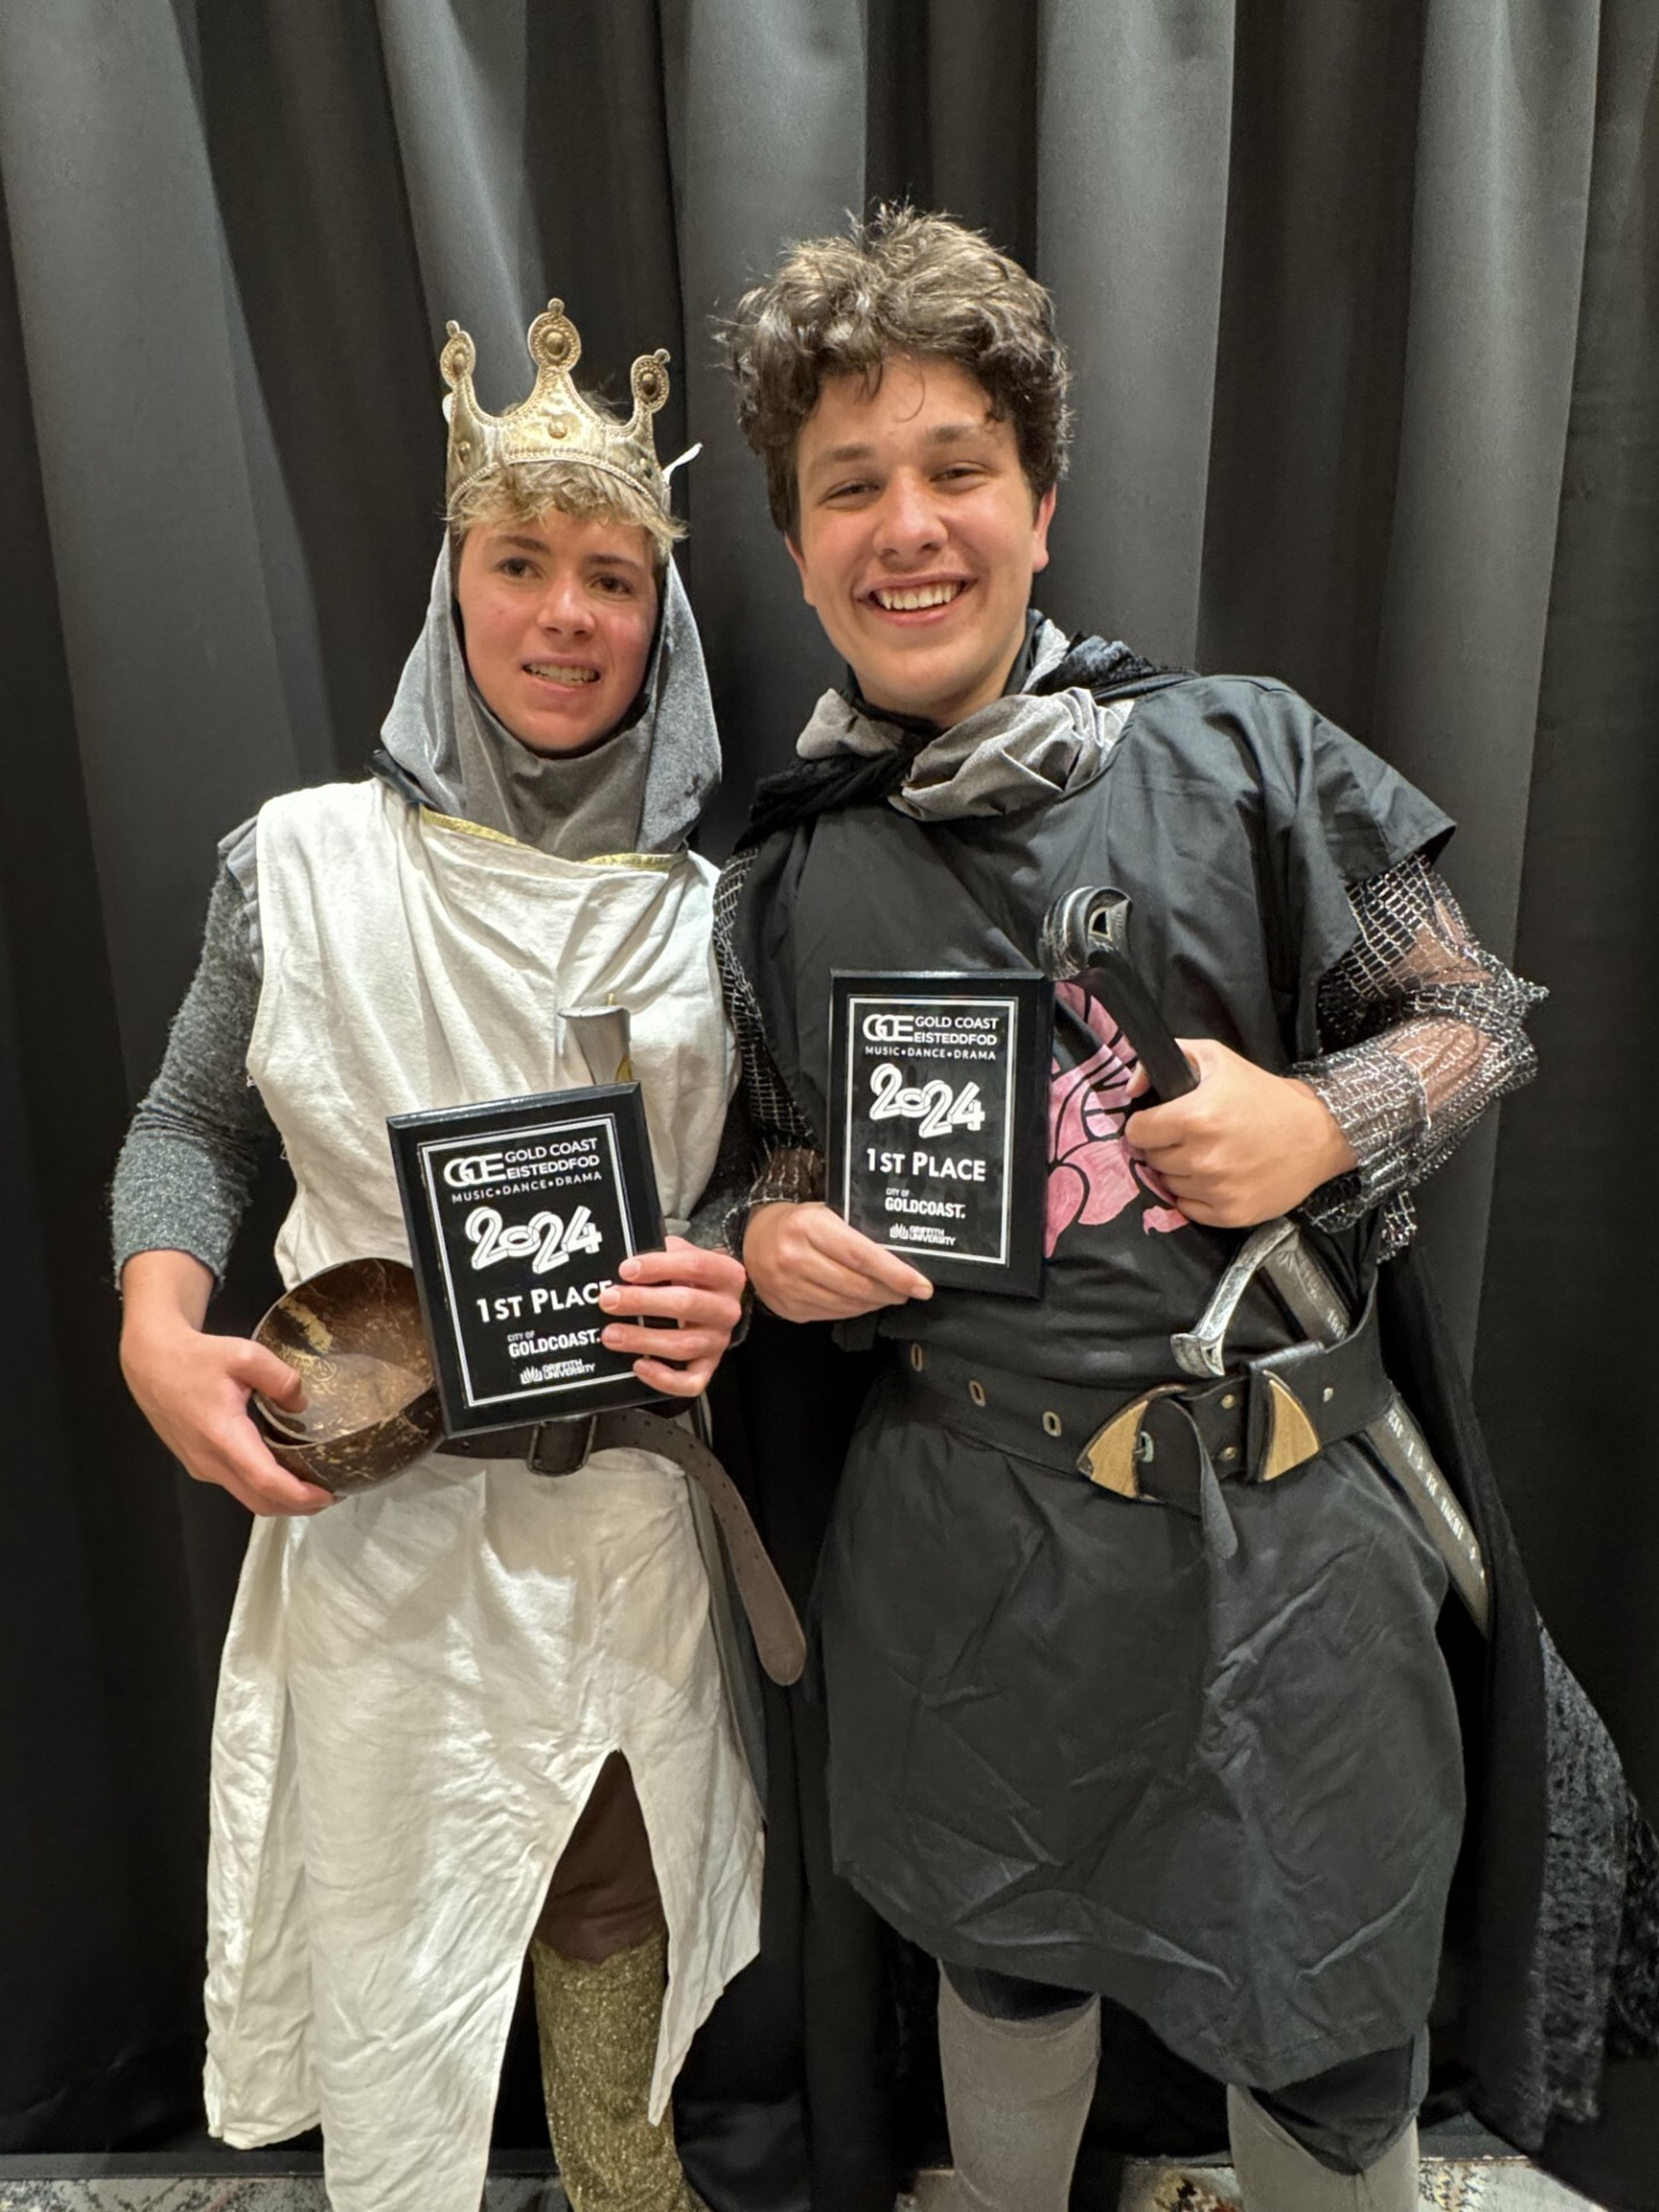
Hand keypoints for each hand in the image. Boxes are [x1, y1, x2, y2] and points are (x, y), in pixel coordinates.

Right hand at [120, 1317, 336, 1516]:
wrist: (150, 1361)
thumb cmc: (195, 1357)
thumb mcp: (245, 1355)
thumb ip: (281, 1379)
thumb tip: (301, 1406)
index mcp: (223, 1437)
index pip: (266, 1482)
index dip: (300, 1496)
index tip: (329, 1495)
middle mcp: (210, 1461)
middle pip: (260, 1502)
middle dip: (298, 1506)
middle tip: (331, 1494)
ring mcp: (201, 1466)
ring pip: (247, 1497)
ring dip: (281, 1500)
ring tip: (313, 1485)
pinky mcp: (197, 1463)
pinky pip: (235, 1485)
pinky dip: (263, 1488)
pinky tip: (282, 1471)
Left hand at [597, 1235, 746, 1397]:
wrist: (715, 1300)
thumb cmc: (692, 1277)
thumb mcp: (683, 1256)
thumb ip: (662, 1252)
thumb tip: (625, 1258)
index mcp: (726, 1274)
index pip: (694, 1265)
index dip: (658, 1266)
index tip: (626, 1269)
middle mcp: (727, 1309)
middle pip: (687, 1304)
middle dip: (642, 1302)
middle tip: (609, 1300)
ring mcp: (718, 1341)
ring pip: (684, 1345)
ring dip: (643, 1340)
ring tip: (611, 1334)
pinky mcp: (708, 1366)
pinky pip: (691, 1382)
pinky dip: (664, 1378)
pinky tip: (639, 1366)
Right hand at [743, 1202, 933, 1323]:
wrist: (753, 1239)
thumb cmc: (798, 1222)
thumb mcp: (825, 1213)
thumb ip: (855, 1233)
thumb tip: (900, 1258)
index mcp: (807, 1227)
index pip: (862, 1256)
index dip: (896, 1274)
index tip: (922, 1285)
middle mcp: (794, 1258)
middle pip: (857, 1285)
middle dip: (891, 1291)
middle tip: (911, 1290)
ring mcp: (788, 1287)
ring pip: (846, 1305)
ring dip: (875, 1303)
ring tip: (890, 1294)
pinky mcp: (787, 1308)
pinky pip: (831, 1314)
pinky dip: (853, 1310)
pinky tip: (863, 1301)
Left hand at [1125, 1038, 1357, 1226]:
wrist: (1317, 1133)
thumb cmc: (1263, 1094)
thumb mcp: (1217, 1058)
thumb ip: (1170, 1056)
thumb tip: (1132, 1087)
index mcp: (1195, 1118)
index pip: (1138, 1132)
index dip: (1146, 1125)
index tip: (1160, 1123)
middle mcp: (1203, 1157)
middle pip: (1153, 1159)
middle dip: (1165, 1147)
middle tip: (1191, 1138)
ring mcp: (1217, 1189)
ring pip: (1168, 1184)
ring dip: (1180, 1172)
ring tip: (1207, 1156)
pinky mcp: (1231, 1214)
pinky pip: (1188, 1209)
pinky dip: (1195, 1196)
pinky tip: (1216, 1178)